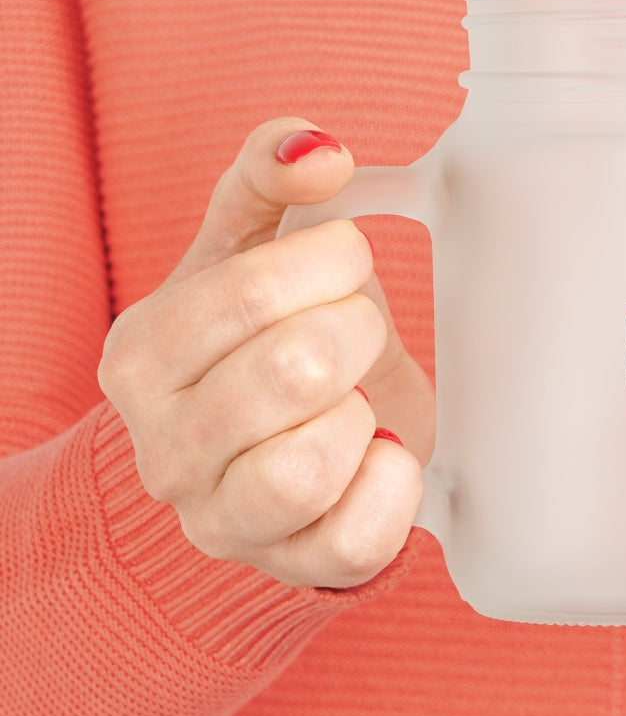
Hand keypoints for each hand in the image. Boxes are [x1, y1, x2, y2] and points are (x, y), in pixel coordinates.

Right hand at [98, 118, 433, 588]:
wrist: (270, 441)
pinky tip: (381, 450)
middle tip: (356, 330)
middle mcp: (164, 448)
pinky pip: (356, 539)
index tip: (345, 261)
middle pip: (294, 371)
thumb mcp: (249, 244)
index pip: (252, 291)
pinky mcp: (292, 566)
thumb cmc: (261, 334)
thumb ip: (268, 175)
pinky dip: (393, 484)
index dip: (331, 262)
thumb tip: (317, 149)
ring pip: (309, 466)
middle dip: (356, 331)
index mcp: (142, 355)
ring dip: (362, 413)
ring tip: (356, 396)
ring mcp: (222, 519)